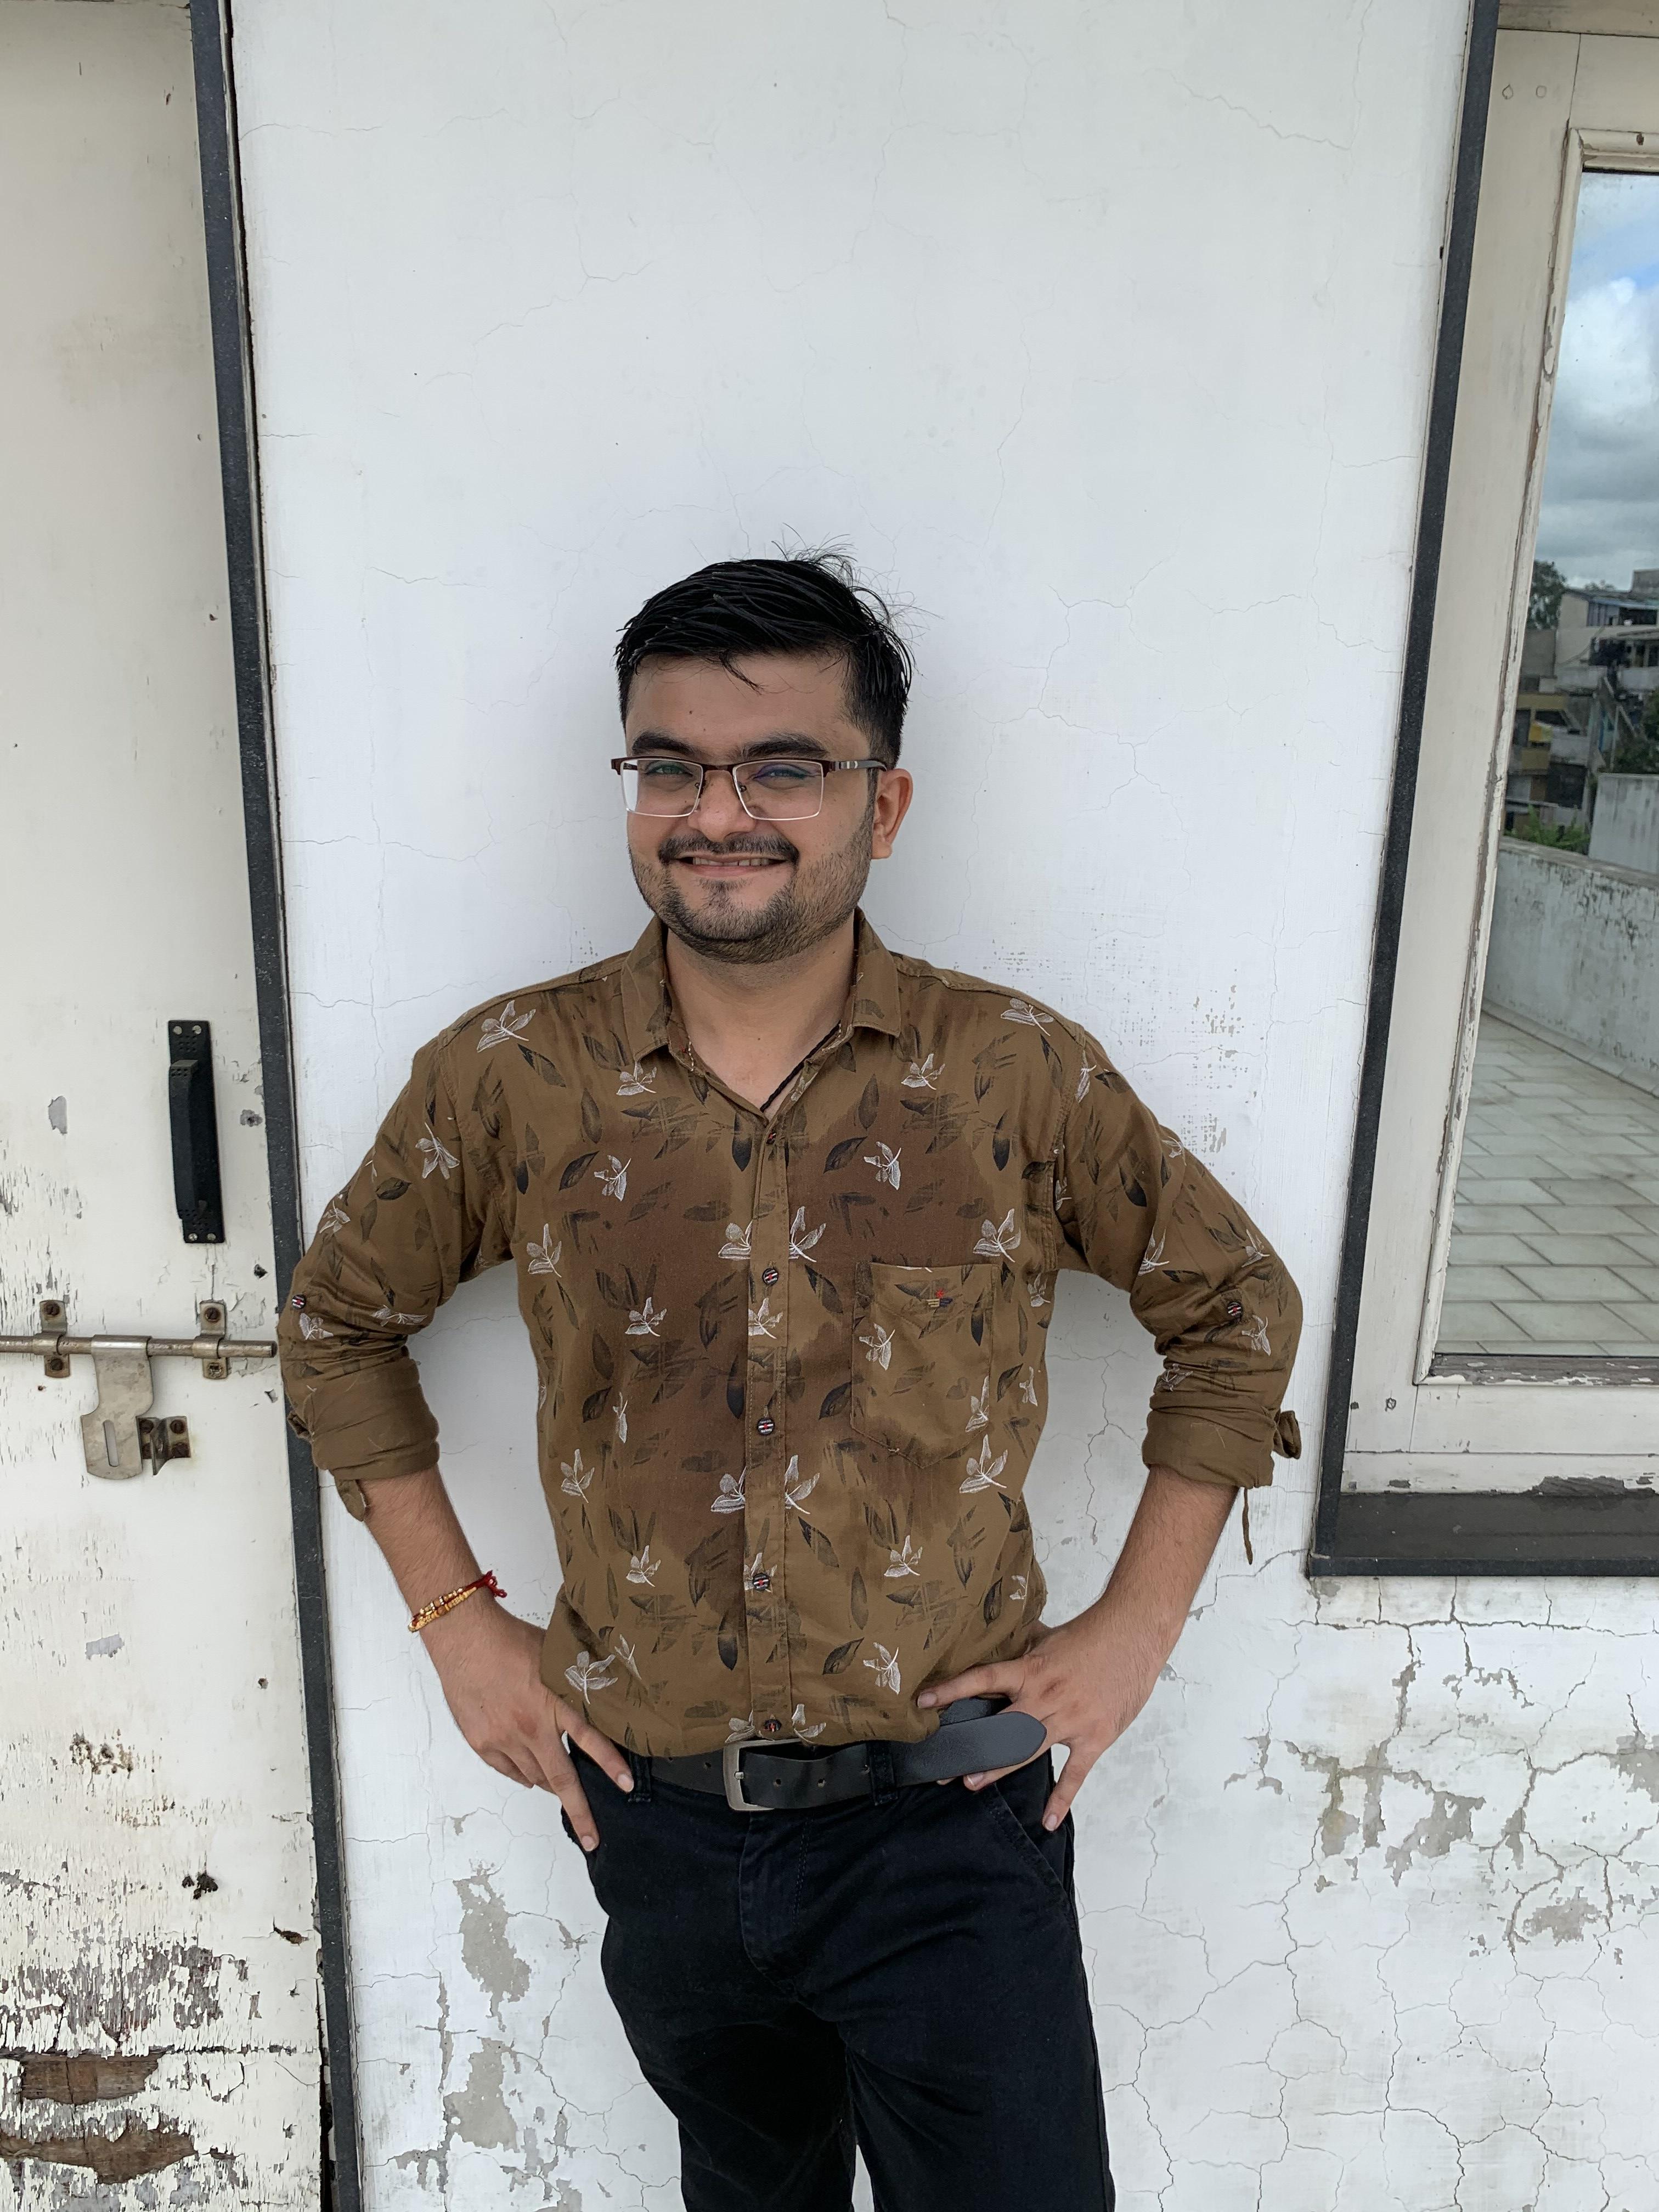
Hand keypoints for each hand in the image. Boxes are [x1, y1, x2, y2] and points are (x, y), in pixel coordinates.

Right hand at [420, 1600, 632, 1848]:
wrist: (465, 1639)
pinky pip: (509, 1770)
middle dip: (580, 1812)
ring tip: (558, 1782)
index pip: (591, 1740)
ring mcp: (504, 1739)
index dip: (611, 1764)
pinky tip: (529, 1770)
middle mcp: (531, 1728)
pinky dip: (522, 1774)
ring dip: (549, 1782)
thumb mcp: (554, 1656)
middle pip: (560, 1778)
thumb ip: (574, 1681)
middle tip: (593, 1836)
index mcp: (554, 1704)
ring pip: (534, 1777)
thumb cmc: (511, 1640)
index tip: (627, 1785)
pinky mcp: (483, 1743)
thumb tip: (601, 1690)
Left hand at [916, 1605, 1168, 1831]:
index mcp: (1031, 1669)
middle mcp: (1046, 1696)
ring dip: (1000, 1768)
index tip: (923, 1701)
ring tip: (973, 1783)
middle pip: (1001, 1727)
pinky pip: (1075, 1774)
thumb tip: (992, 1645)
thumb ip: (1021, 1650)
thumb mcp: (1048, 1637)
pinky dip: (1062, 1799)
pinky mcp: (1095, 1737)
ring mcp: (1071, 1719)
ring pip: (1029, 1750)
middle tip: (945, 1766)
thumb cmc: (1091, 1634)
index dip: (951, 1690)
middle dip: (973, 1748)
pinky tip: (1049, 1820)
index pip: (983, 1679)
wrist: (1134, 1635)